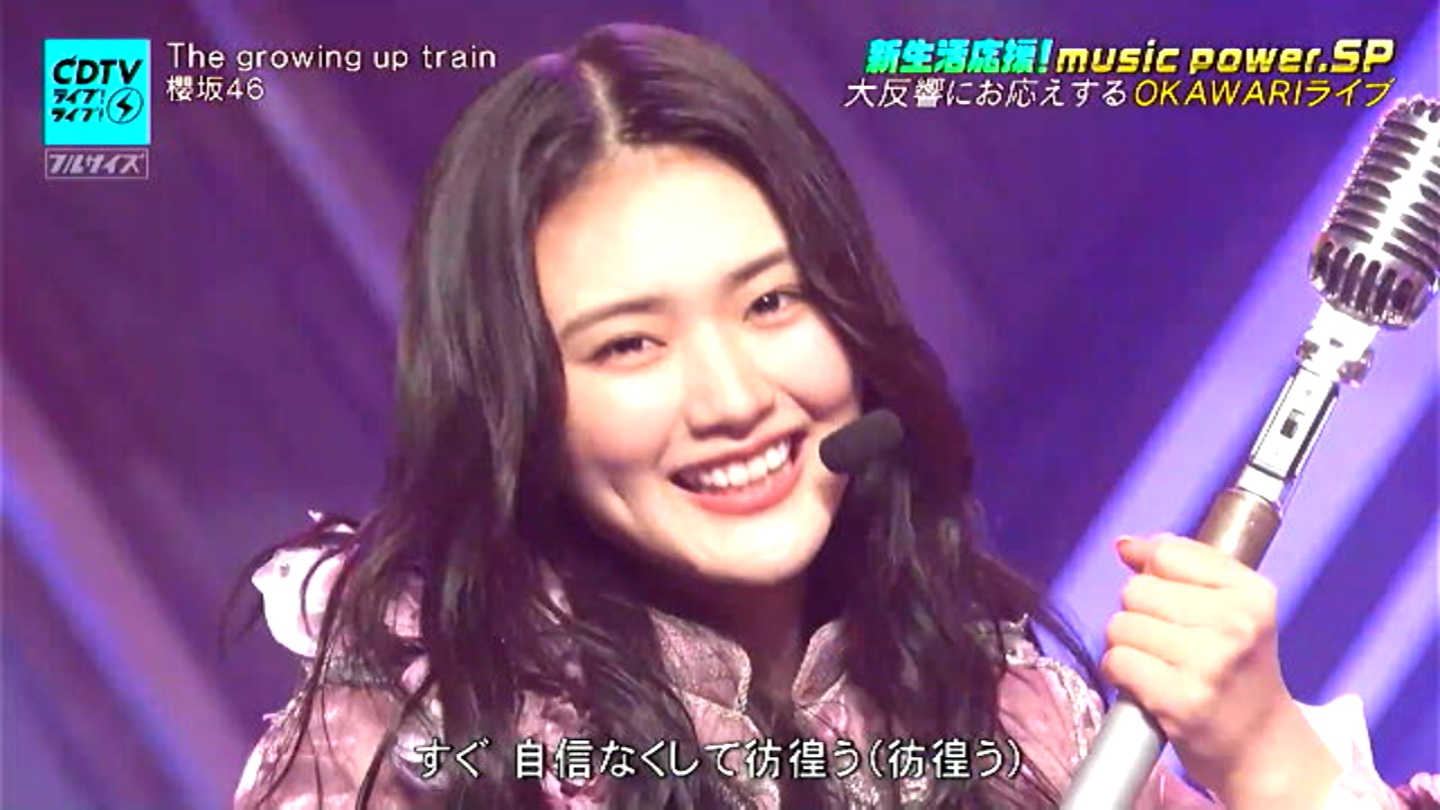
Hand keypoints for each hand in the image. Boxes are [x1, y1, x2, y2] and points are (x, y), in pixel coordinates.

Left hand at [1103, 533, 1340, 807]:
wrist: (1261, 746)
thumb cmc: (1237, 671)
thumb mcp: (1231, 608)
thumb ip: (1180, 565)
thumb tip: (1125, 545)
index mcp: (1251, 592)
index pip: (1167, 554)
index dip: (1150, 572)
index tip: (1164, 597)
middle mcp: (1235, 623)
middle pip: (1137, 590)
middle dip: (1139, 614)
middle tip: (1168, 643)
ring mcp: (1209, 662)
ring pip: (1121, 625)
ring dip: (1127, 645)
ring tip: (1159, 665)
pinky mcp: (1182, 698)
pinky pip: (1117, 661)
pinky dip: (1119, 672)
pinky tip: (1146, 684)